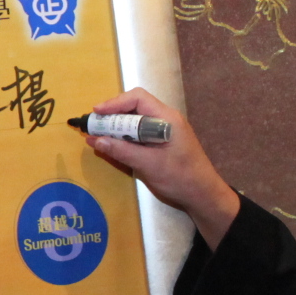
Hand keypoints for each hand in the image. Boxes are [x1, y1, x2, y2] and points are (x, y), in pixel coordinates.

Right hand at [84, 89, 241, 248]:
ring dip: (116, 127)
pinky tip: (112, 145)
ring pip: (135, 121)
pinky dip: (124, 137)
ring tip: (97, 135)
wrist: (203, 196)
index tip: (96, 114)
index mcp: (166, 118)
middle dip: (112, 115)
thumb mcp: (149, 165)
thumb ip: (122, 151)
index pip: (138, 98)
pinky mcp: (160, 142)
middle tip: (92, 126)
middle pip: (134, 107)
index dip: (115, 103)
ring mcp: (163, 131)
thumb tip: (94, 140)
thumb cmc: (180, 178)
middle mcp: (165, 120)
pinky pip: (139, 133)